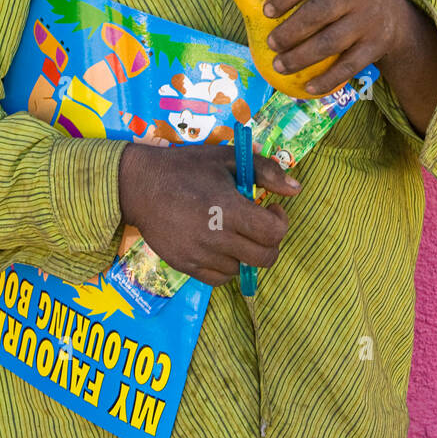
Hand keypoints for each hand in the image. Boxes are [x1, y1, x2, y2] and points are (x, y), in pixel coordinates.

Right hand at [117, 140, 302, 286]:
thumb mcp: (226, 158)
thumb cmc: (185, 168)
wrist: (140, 186)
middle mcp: (215, 237)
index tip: (271, 210)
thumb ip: (266, 171)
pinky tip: (219, 245)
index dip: (280, 222)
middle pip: (264, 258)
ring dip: (246, 253)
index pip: (273, 233)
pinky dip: (226, 266)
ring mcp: (199, 255)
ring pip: (241, 270)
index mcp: (228, 208)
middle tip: (258, 226)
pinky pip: (219, 279)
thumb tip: (297, 189)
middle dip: (269, 243)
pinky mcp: (186, 267)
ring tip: (233, 232)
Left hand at [261, 0, 409, 95]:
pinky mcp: (376, 45)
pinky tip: (307, 86)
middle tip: (271, 44)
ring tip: (279, 66)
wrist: (393, 13)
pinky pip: (348, 66)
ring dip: (301, 57)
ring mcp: (370, 19)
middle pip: (319, 12)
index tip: (266, 13)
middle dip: (290, 31)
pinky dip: (327, 79)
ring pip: (331, 42)